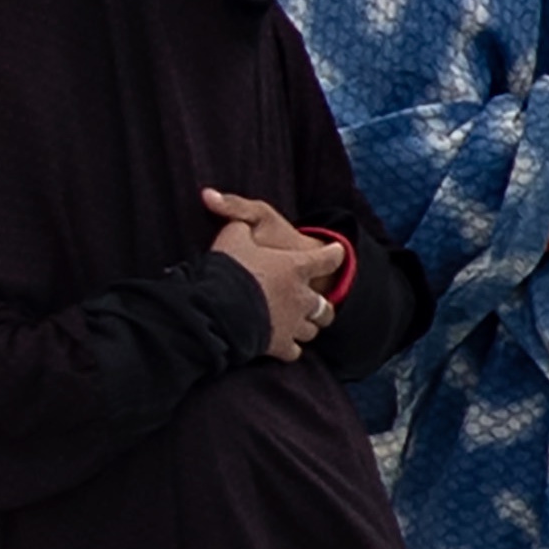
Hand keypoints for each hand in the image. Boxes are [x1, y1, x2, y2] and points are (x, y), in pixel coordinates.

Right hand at [202, 188, 344, 357]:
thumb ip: (232, 214)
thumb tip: (212, 197)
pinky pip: (295, 351)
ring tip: (297, 323)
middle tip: (313, 302)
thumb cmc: (232, 268)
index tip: (336, 253)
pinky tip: (282, 344)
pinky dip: (290, 348)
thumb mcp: (234, 232)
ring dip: (307, 325)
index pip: (329, 258)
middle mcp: (303, 297)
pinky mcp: (280, 346)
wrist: (221, 310)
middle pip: (324, 305)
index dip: (333, 254)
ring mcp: (294, 324)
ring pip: (313, 329)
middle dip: (321, 304)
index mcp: (299, 267)